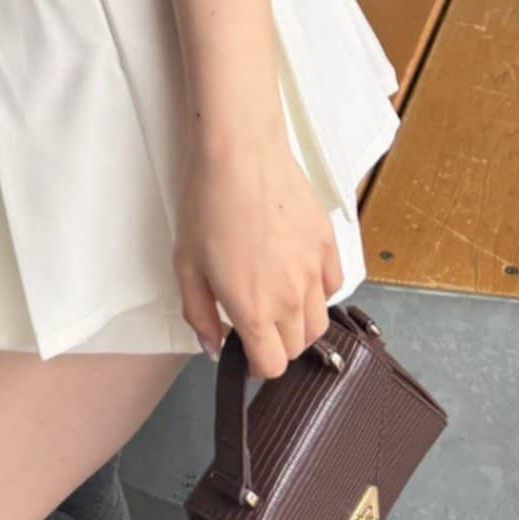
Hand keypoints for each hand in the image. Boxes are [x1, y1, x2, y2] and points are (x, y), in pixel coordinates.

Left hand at [174, 112, 343, 380]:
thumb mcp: (186, 264)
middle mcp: (290, 298)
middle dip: (274, 344)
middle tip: (253, 319)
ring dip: (297, 322)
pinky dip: (317, 291)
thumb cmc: (208, 202)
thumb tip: (213, 348)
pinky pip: (332, 286)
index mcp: (253, 309)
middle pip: (296, 348)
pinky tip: (294, 273)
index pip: (271, 366)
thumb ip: (199, 314)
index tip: (243, 348)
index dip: (254, 364)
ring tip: (273, 297)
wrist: (241, 153)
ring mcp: (314, 271)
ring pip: (318, 322)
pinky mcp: (328, 245)